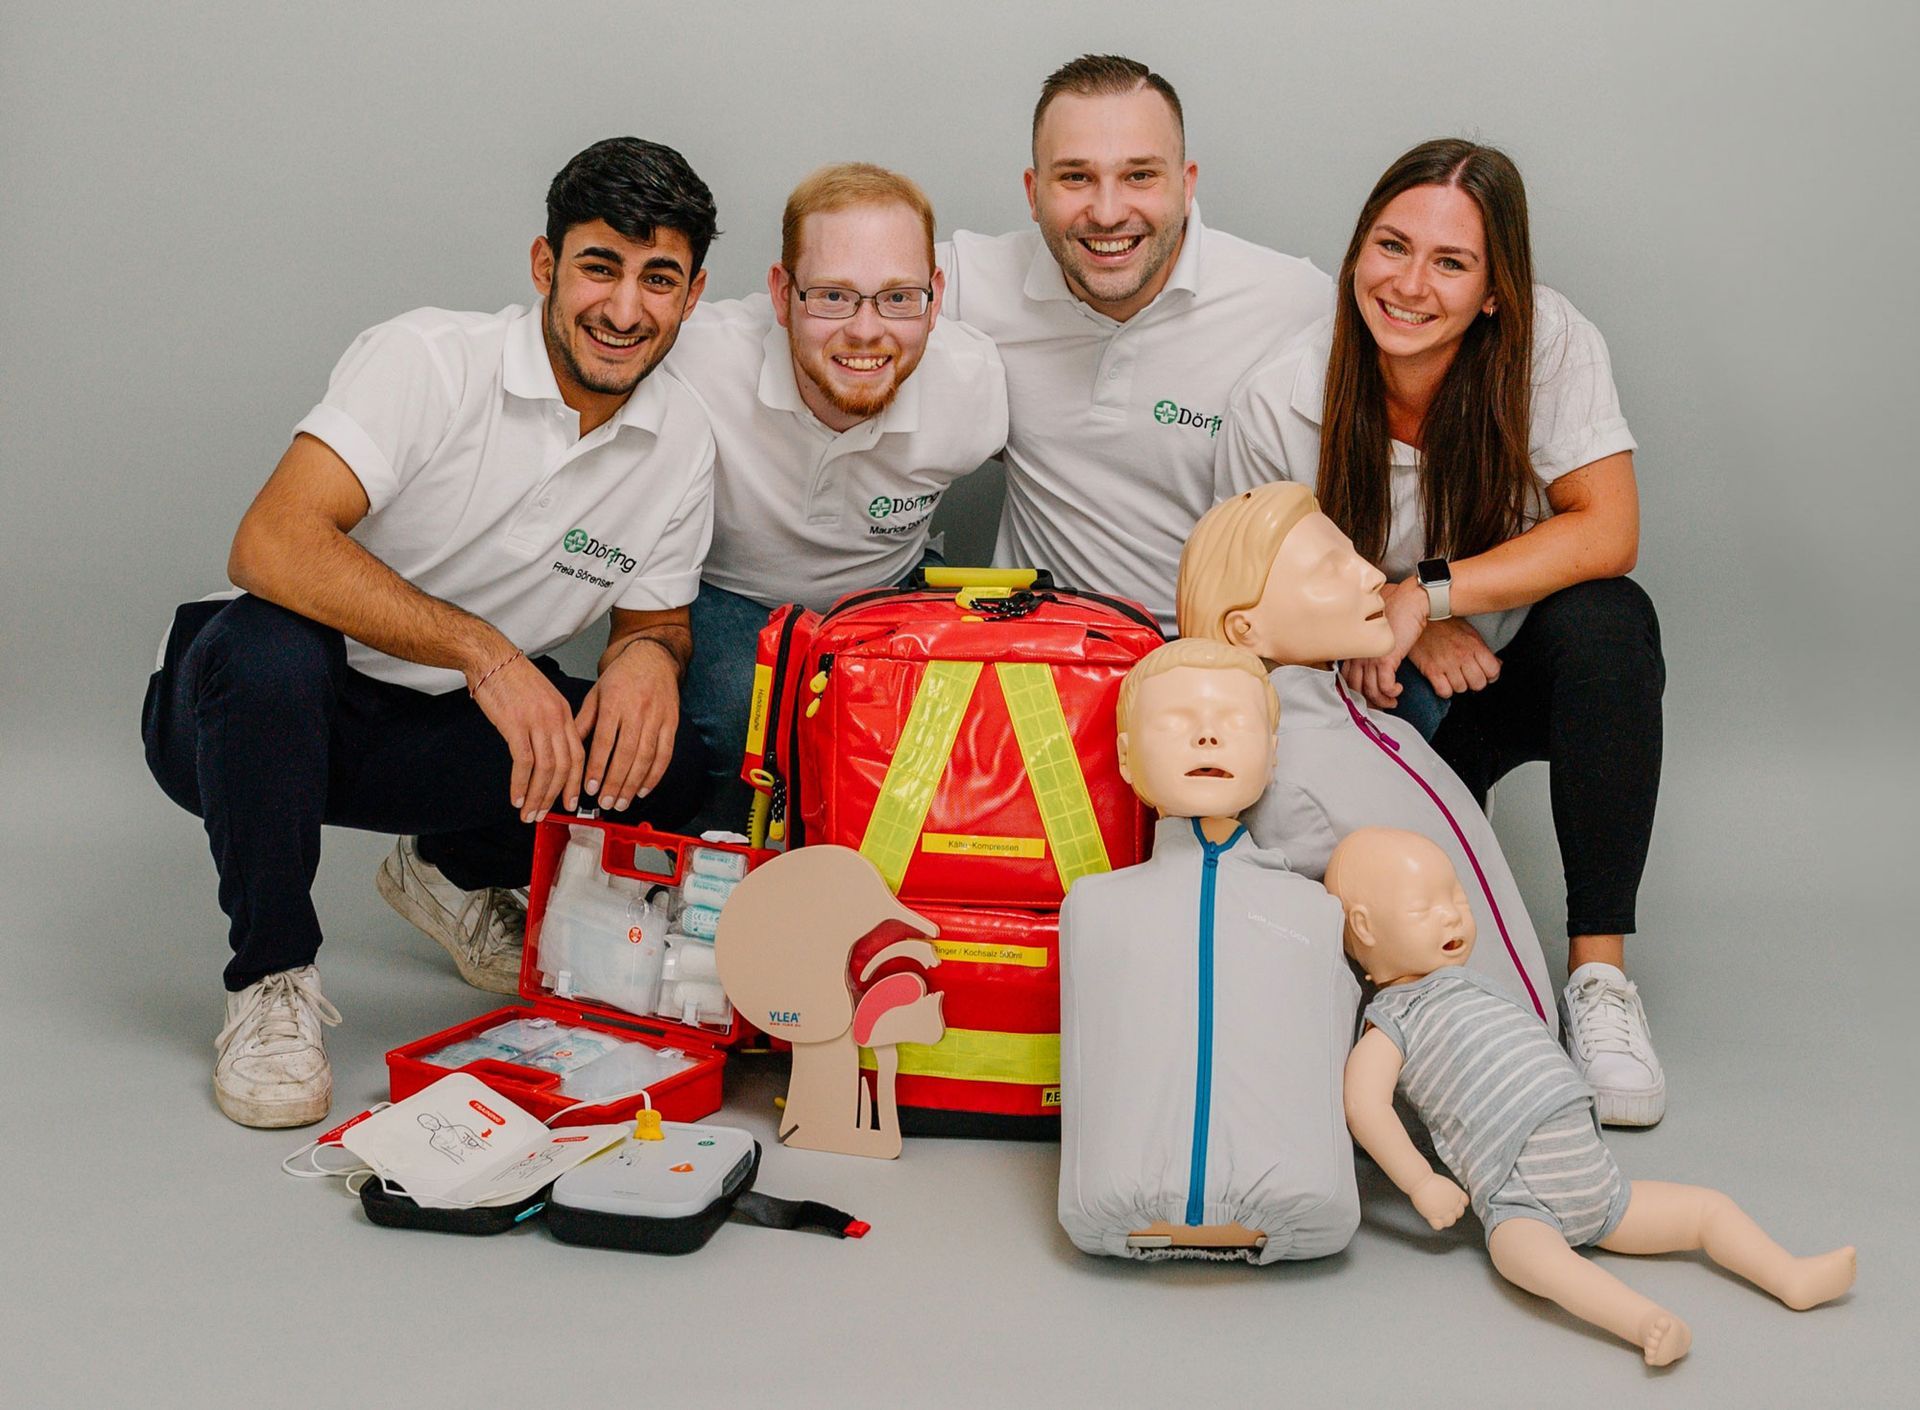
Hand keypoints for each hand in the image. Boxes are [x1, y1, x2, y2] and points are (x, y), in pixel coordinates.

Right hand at [471, 654, 584, 821]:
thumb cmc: (511, 678)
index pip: (578, 754)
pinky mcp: (515, 725)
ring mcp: (537, 722)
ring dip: (537, 796)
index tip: (571, 801)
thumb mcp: (542, 699)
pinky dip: (520, 784)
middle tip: (546, 814)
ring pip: (546, 769)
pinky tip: (516, 797)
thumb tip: (549, 752)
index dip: (576, 782)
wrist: (491, 658)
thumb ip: (549, 724)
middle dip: (556, 796)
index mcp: (564, 713)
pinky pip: (523, 763)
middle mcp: (556, 719)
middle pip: (565, 766)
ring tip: (529, 812)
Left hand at [575, 637, 679, 810]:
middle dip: (615, 783)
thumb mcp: (596, 694)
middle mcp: (637, 711)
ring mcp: (657, 717)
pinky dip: (655, 775)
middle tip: (606, 803)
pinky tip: (643, 789)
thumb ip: (584, 722)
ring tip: (622, 802)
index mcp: (614, 703)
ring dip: (634, 784)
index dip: (598, 768)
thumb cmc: (621, 676)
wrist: (652, 656)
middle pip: (627, 754)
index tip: (590, 789)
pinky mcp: (672, 723)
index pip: (605, 742)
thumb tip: (570, 749)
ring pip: (646, 757)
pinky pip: (665, 754)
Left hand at [1340, 579, 1429, 709]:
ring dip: (1383, 700)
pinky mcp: (1386, 659)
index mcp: (1354, 647)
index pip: (1347, 678)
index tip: (1367, 699)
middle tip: (1380, 705)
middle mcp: (1358, 654)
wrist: (1410, 601)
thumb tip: (1372, 662)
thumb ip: (1370, 645)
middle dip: (1369, 701)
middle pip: (1356, 688)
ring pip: (1371, 690)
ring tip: (1392, 701)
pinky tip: (1398, 690)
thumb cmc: (1396, 611)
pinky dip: (1391, 692)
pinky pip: (1385, 686)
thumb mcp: (1377, 631)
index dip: (1357, 693)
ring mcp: (1370, 657)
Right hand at [1406, 617, 1500, 699]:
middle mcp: (1463, 655)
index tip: (1483, 674)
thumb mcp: (1468, 632)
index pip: (1493, 671)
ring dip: (1457, 685)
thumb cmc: (1444, 624)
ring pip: (1461, 689)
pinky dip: (1444, 690)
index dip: (1490, 676)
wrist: (1418, 617)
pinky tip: (1441, 681)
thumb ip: (1483, 650)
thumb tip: (1498, 665)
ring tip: (1452, 676)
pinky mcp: (1431, 669)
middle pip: (1479, 683)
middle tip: (1467, 676)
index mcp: (1475, 645)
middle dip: (1474, 683)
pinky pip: (1444, 691)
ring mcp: (1446, 663)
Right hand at [1411, 1171, 1467, 1229]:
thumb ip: (1450, 1192)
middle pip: (1459, 1213)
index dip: (1459, 1203)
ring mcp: (1445, 1212)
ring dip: (1445, 1219)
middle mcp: (1453, 1204)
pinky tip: (1432, 1218)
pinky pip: (1439, 1226)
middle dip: (1453, 1212)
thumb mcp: (1446, 1183)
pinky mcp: (1435, 1216)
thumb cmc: (1430, 1179)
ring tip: (1438, 1214)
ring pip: (1450, 1222)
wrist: (1421, 1181)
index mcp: (1457, 1194)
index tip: (1454, 1202)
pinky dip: (1436, 1224)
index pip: (1465, 1202)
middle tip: (1444, 1208)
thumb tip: (1447, 1196)